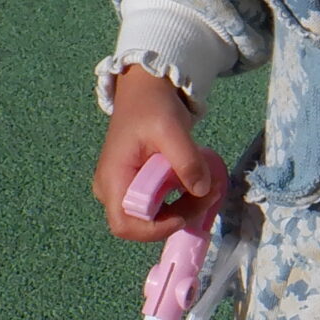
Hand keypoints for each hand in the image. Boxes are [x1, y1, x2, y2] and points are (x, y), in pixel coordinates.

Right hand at [94, 65, 220, 239]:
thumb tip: (202, 190)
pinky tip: (197, 185)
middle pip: (141, 225)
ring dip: (183, 210)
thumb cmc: (152, 106)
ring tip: (208, 187)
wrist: (146, 90)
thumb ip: (186, 160)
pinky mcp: (137, 186)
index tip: (184, 214)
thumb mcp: (172, 129)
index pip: (125, 224)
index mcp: (113, 178)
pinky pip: (158, 206)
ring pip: (152, 218)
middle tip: (207, 195)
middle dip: (177, 218)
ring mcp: (123, 189)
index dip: (154, 229)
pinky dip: (181, 202)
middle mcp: (111, 189)